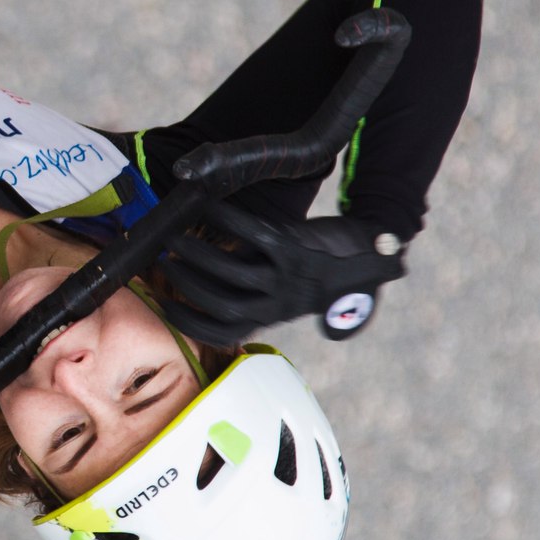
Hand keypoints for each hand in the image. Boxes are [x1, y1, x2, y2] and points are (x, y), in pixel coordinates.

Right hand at [161, 204, 406, 345]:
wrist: (377, 252)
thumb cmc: (345, 278)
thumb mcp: (319, 307)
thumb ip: (285, 313)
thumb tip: (273, 326)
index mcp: (277, 316)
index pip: (224, 332)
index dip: (190, 324)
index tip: (165, 306)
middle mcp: (279, 302)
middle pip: (219, 302)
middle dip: (185, 285)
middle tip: (162, 264)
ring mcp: (286, 275)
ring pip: (229, 271)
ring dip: (196, 255)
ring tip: (174, 239)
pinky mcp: (294, 247)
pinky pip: (251, 234)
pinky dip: (226, 220)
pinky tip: (207, 207)